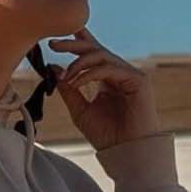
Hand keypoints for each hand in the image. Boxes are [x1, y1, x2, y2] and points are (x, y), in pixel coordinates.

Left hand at [48, 29, 158, 150]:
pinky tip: (77, 83)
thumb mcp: (80, 111)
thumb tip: (53, 68)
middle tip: (53, 44)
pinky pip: (110, 68)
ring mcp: (130, 75)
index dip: (78, 40)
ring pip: (102, 55)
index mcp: (106, 78)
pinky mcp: (138, 80)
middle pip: (96, 49)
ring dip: (79, 63)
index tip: (56, 37)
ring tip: (66, 76)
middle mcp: (118, 73)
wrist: (127, 154)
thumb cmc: (107, 137)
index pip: (92, 53)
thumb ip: (68, 90)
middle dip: (73, 44)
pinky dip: (90, 73)